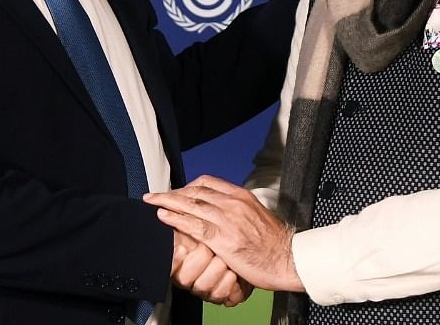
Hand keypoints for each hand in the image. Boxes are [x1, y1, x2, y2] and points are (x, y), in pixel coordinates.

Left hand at [145, 175, 302, 292]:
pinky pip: (194, 225)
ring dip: (167, 202)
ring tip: (151, 202)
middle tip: (155, 195)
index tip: (175, 191)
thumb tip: (221, 210)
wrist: (288, 258)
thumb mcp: (256, 215)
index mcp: (241, 196)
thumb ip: (238, 209)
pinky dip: (176, 219)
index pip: (207, 182)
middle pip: (195, 191)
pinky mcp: (223, 239)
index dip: (186, 186)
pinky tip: (163, 217)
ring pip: (190, 204)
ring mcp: (228, 220)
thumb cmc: (273, 242)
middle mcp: (233, 203)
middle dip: (172, 192)